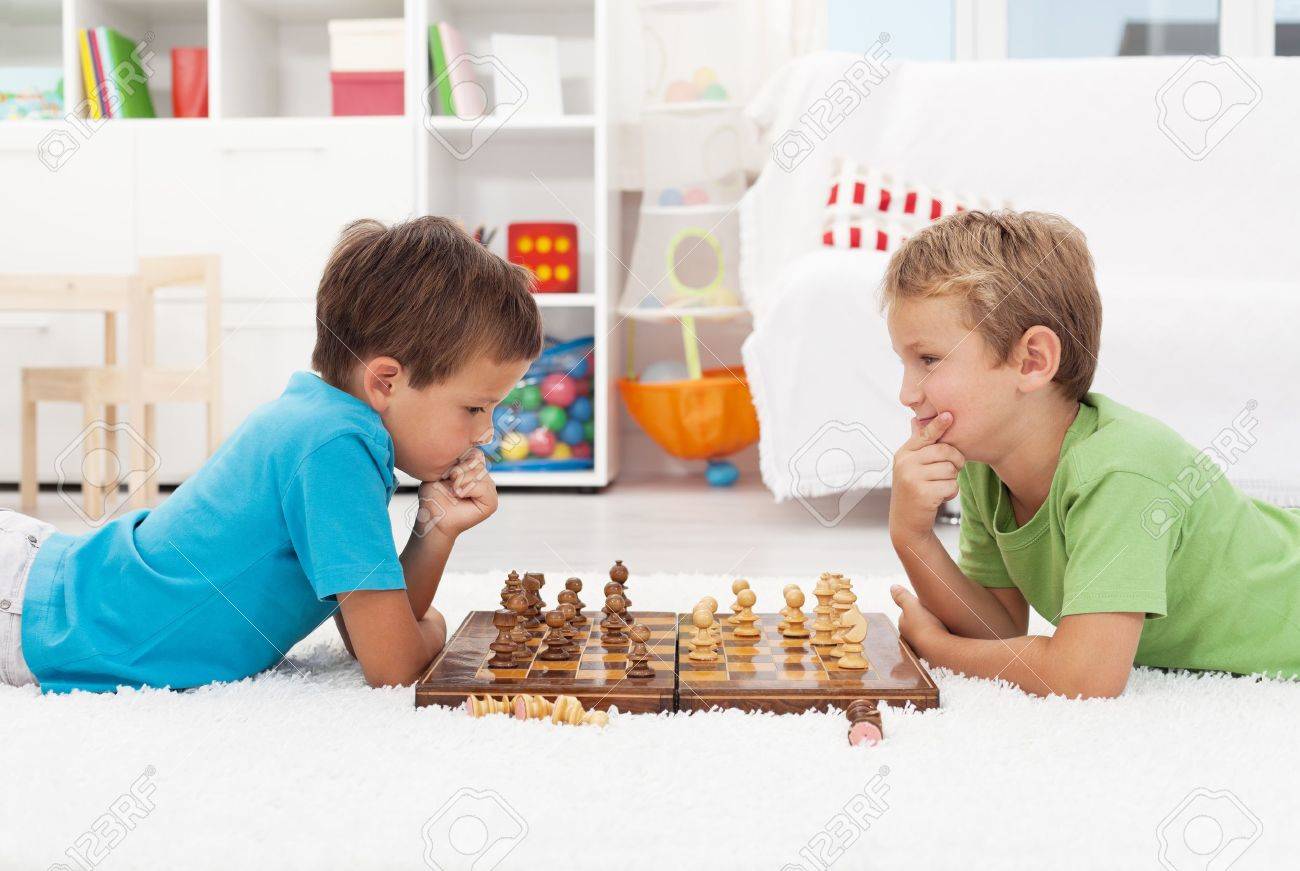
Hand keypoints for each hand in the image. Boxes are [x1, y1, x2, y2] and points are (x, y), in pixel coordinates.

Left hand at [414, 450, 498, 538]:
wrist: (432, 517)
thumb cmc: (434, 496)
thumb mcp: (441, 471)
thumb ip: (457, 460)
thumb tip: (474, 453)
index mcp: (474, 470)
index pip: (475, 453)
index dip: (459, 460)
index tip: (447, 474)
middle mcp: (484, 478)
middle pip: (477, 461)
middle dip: (458, 471)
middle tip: (449, 484)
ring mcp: (489, 490)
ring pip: (479, 473)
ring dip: (460, 481)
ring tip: (453, 491)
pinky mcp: (491, 503)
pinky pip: (482, 487)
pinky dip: (467, 489)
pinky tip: (458, 495)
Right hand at [889, 412, 964, 545]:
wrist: (906, 521)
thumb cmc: (913, 490)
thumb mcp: (910, 465)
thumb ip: (917, 445)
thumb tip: (914, 419)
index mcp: (904, 453)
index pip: (925, 435)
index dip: (938, 425)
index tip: (949, 415)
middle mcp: (905, 463)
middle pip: (945, 451)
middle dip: (955, 461)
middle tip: (952, 469)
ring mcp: (912, 478)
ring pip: (950, 469)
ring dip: (951, 480)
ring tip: (939, 486)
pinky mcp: (923, 494)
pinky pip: (951, 485)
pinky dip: (951, 493)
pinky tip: (939, 497)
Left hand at [890, 584, 948, 657]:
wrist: (940, 649)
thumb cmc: (925, 625)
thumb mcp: (911, 605)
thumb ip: (902, 596)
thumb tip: (893, 587)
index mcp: (903, 626)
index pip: (908, 613)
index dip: (917, 607)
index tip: (927, 605)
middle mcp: (909, 639)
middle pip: (917, 624)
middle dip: (924, 620)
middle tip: (936, 615)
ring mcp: (920, 648)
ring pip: (926, 635)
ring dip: (932, 630)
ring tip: (943, 625)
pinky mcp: (932, 655)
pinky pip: (935, 644)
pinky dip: (939, 640)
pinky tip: (947, 637)